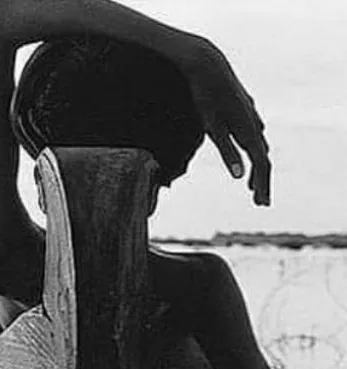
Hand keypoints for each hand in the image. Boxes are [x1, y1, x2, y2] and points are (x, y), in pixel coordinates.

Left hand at [184, 38, 270, 205]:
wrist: (208, 65)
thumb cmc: (206, 97)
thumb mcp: (213, 127)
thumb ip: (227, 152)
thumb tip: (239, 176)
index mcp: (248, 131)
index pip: (261, 165)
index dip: (263, 185)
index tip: (261, 203)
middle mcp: (254, 125)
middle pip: (263, 159)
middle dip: (262, 182)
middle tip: (259, 202)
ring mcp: (251, 117)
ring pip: (259, 148)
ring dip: (257, 169)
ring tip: (252, 186)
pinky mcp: (245, 111)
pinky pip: (254, 136)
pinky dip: (253, 152)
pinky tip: (250, 155)